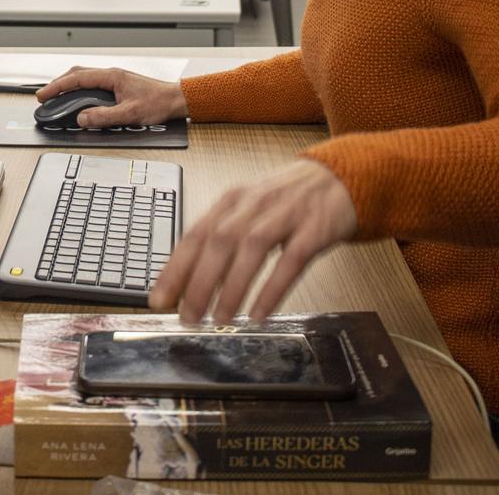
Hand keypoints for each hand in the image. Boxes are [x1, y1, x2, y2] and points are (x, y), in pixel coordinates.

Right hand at [34, 66, 185, 129]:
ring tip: (57, 97)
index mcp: (111, 76)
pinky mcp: (118, 85)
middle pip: (77, 74)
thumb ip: (104, 117)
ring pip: (84, 77)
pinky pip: (93, 83)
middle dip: (58, 84)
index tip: (43, 94)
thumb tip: (82, 118)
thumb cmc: (158, 103)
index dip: (57, 86)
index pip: (76, 78)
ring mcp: (114, 79)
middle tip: (45, 96)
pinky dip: (80, 89)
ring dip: (68, 85)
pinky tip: (79, 98)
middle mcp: (111, 74)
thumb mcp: (130, 114)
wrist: (176, 99)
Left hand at [150, 159, 357, 323]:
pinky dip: (273, 289)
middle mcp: (254, 204)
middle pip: (219, 241)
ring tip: (220, 319)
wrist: (339, 178)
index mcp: (232, 200)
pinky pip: (291, 260)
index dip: (175, 268)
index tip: (159, 298)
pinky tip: (259, 314)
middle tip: (188, 317)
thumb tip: (187, 279)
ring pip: (252, 249)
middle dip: (199, 283)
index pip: (194, 234)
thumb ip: (221, 237)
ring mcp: (286, 214)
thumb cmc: (286, 200)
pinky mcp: (315, 229)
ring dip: (232, 287)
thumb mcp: (249, 209)